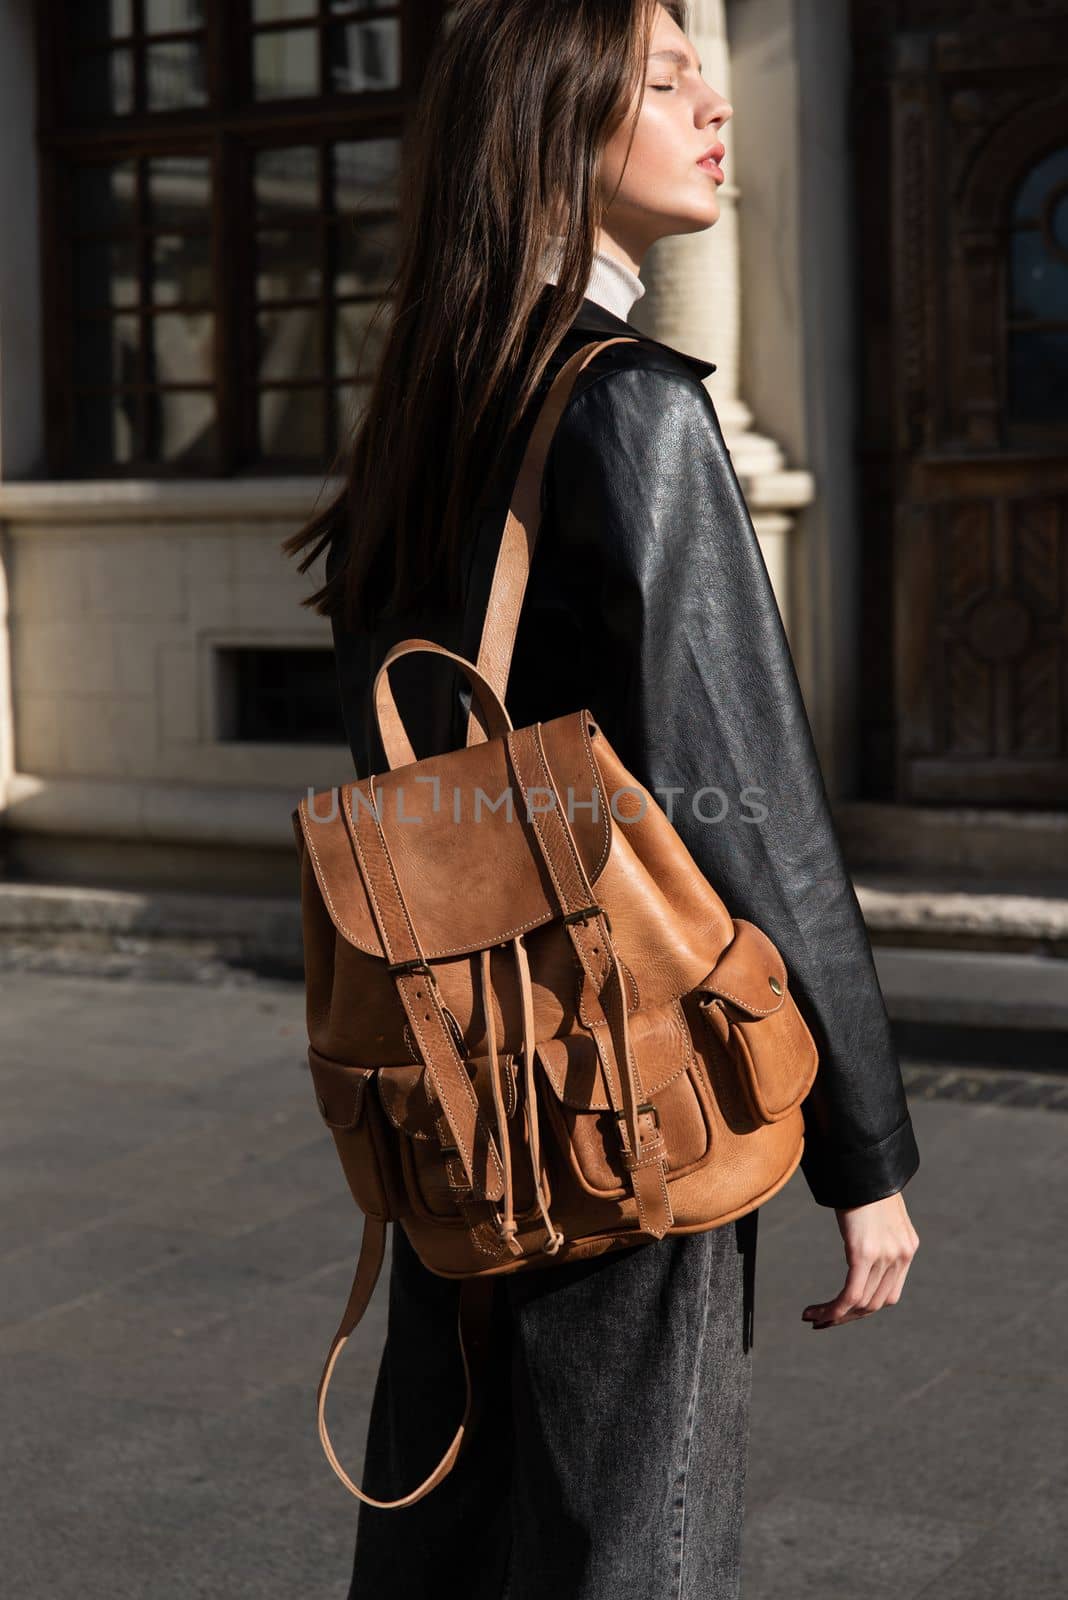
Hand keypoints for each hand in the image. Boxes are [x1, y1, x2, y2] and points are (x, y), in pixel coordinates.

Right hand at [801, 1190, 918, 1329]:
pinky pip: (851, 1294)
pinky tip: (817, 1313)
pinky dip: (834, 1309)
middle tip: (822, 1321)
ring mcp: (886, 1255)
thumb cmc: (862, 1180)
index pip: (888, 1294)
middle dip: (847, 1317)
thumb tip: (860, 1239)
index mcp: (907, 1247)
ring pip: (862, 1304)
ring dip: (835, 1316)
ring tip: (813, 1317)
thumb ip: (875, 1231)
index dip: (863, 1309)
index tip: (839, 1311)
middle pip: (876, 1304)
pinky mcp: (864, 1252)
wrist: (862, 1160)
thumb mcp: (875, 1210)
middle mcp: (902, 1255)